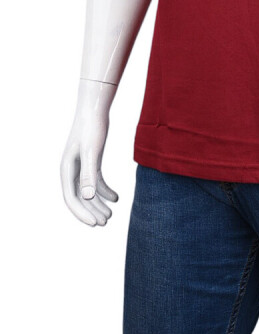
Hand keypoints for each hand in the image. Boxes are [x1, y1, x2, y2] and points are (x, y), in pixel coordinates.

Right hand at [60, 79, 118, 225]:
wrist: (95, 109)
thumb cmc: (91, 128)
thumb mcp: (91, 152)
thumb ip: (89, 175)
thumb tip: (87, 197)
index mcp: (67, 170)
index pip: (72, 199)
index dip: (82, 214)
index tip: (95, 224)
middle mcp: (71, 170)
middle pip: (80, 198)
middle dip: (92, 211)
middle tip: (106, 222)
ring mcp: (81, 166)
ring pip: (88, 192)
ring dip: (99, 203)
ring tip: (111, 215)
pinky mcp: (91, 161)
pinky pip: (97, 181)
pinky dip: (105, 191)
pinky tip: (116, 198)